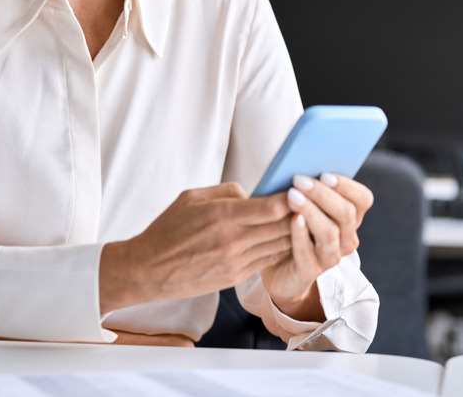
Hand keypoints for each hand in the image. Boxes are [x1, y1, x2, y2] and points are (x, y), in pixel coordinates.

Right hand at [99, 183, 292, 313]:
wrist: (149, 270)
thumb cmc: (167, 230)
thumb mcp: (192, 198)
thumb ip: (226, 192)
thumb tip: (253, 193)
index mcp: (222, 216)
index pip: (271, 207)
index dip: (291, 197)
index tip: (302, 187)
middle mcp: (233, 240)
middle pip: (282, 226)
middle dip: (300, 213)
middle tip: (313, 201)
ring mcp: (237, 261)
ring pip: (280, 244)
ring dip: (295, 232)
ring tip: (307, 218)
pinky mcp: (236, 276)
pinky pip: (268, 259)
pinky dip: (281, 247)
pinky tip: (289, 237)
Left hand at [261, 173, 372, 320]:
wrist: (277, 268)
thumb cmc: (290, 228)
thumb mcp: (303, 205)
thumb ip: (309, 189)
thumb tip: (301, 164)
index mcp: (349, 218)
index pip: (362, 199)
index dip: (347, 186)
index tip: (324, 173)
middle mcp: (346, 238)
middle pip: (346, 213)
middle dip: (322, 194)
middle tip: (299, 179)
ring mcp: (330, 256)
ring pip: (330, 232)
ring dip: (311, 211)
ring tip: (292, 196)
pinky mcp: (310, 272)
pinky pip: (307, 252)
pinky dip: (300, 234)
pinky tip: (292, 219)